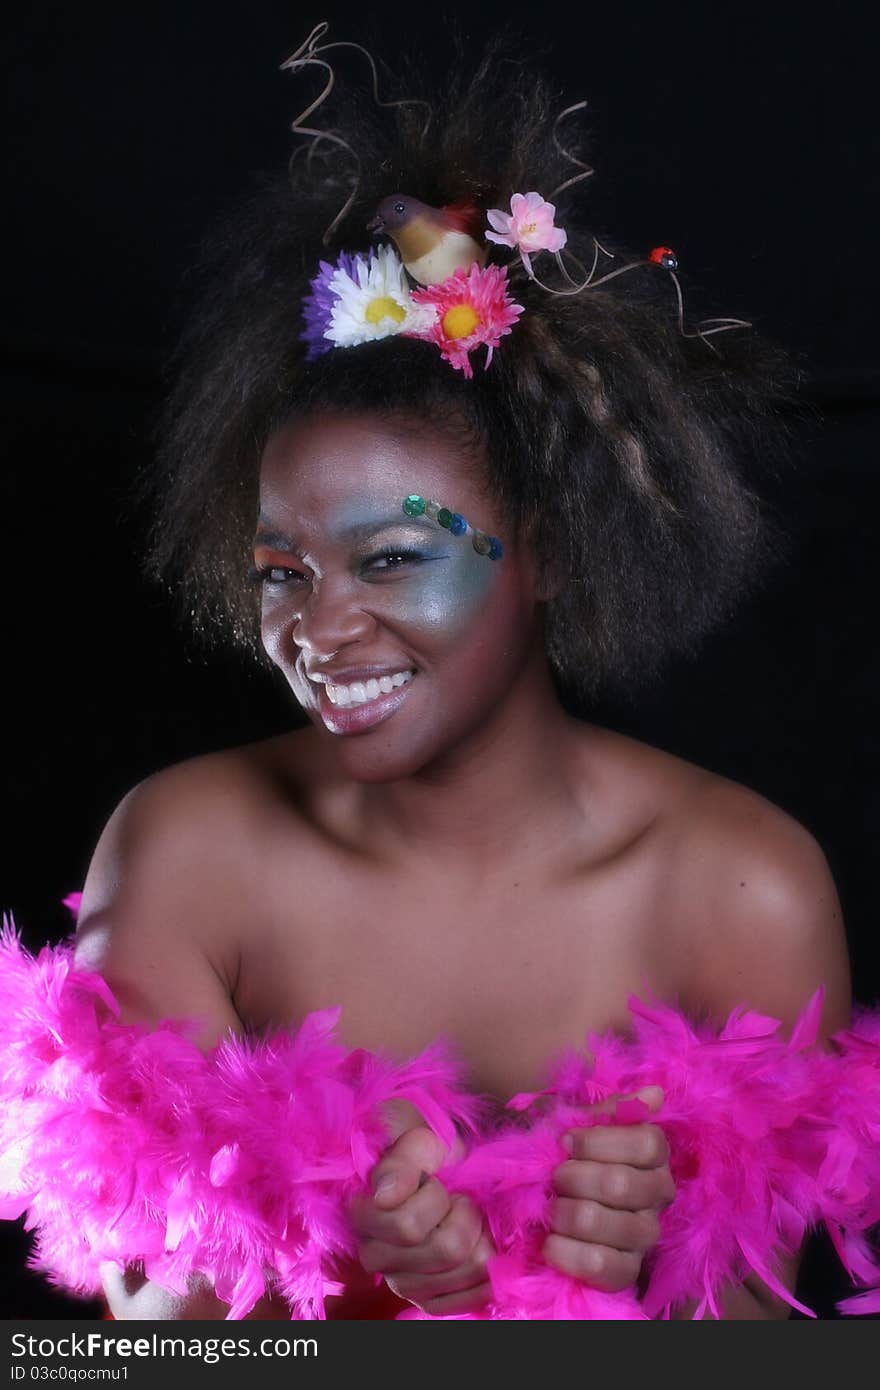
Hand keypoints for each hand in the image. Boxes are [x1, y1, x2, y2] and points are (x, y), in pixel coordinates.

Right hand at [347, 1099, 494, 1315]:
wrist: (439, 1166)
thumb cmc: (426, 1150)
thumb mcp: (415, 1140)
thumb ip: (399, 1164)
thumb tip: (384, 1197)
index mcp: (362, 1216)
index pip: (408, 1227)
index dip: (434, 1197)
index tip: (432, 1179)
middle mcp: (374, 1257)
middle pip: (447, 1250)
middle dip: (465, 1214)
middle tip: (456, 1197)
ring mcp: (402, 1284)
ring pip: (467, 1269)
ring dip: (479, 1235)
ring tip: (465, 1218)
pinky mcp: (428, 1301)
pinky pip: (474, 1296)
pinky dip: (487, 1269)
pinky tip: (477, 1245)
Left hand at [543, 1086, 674, 1291]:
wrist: (533, 1201)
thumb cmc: (560, 1156)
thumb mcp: (576, 1124)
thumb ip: (610, 1110)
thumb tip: (655, 1093)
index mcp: (652, 1156)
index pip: (648, 1144)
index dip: (600, 1141)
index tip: (567, 1141)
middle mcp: (658, 1196)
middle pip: (623, 1184)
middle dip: (574, 1178)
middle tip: (555, 1178)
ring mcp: (646, 1237)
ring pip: (612, 1225)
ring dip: (567, 1213)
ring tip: (550, 1208)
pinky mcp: (627, 1272)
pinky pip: (604, 1265)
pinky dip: (568, 1253)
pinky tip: (549, 1242)